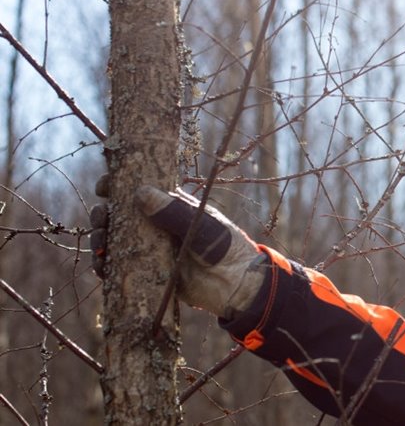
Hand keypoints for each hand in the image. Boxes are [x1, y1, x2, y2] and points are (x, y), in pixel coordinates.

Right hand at [91, 178, 266, 317]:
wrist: (236, 286)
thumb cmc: (226, 248)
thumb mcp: (202, 225)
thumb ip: (173, 211)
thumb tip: (140, 192)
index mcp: (171, 208)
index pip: (138, 191)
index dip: (118, 186)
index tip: (104, 186)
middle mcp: (156, 226)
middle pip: (119, 215)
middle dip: (103, 214)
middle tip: (101, 217)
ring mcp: (149, 249)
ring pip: (114, 239)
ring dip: (100, 239)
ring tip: (100, 245)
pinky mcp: (147, 272)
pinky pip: (119, 266)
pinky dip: (106, 265)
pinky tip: (102, 266)